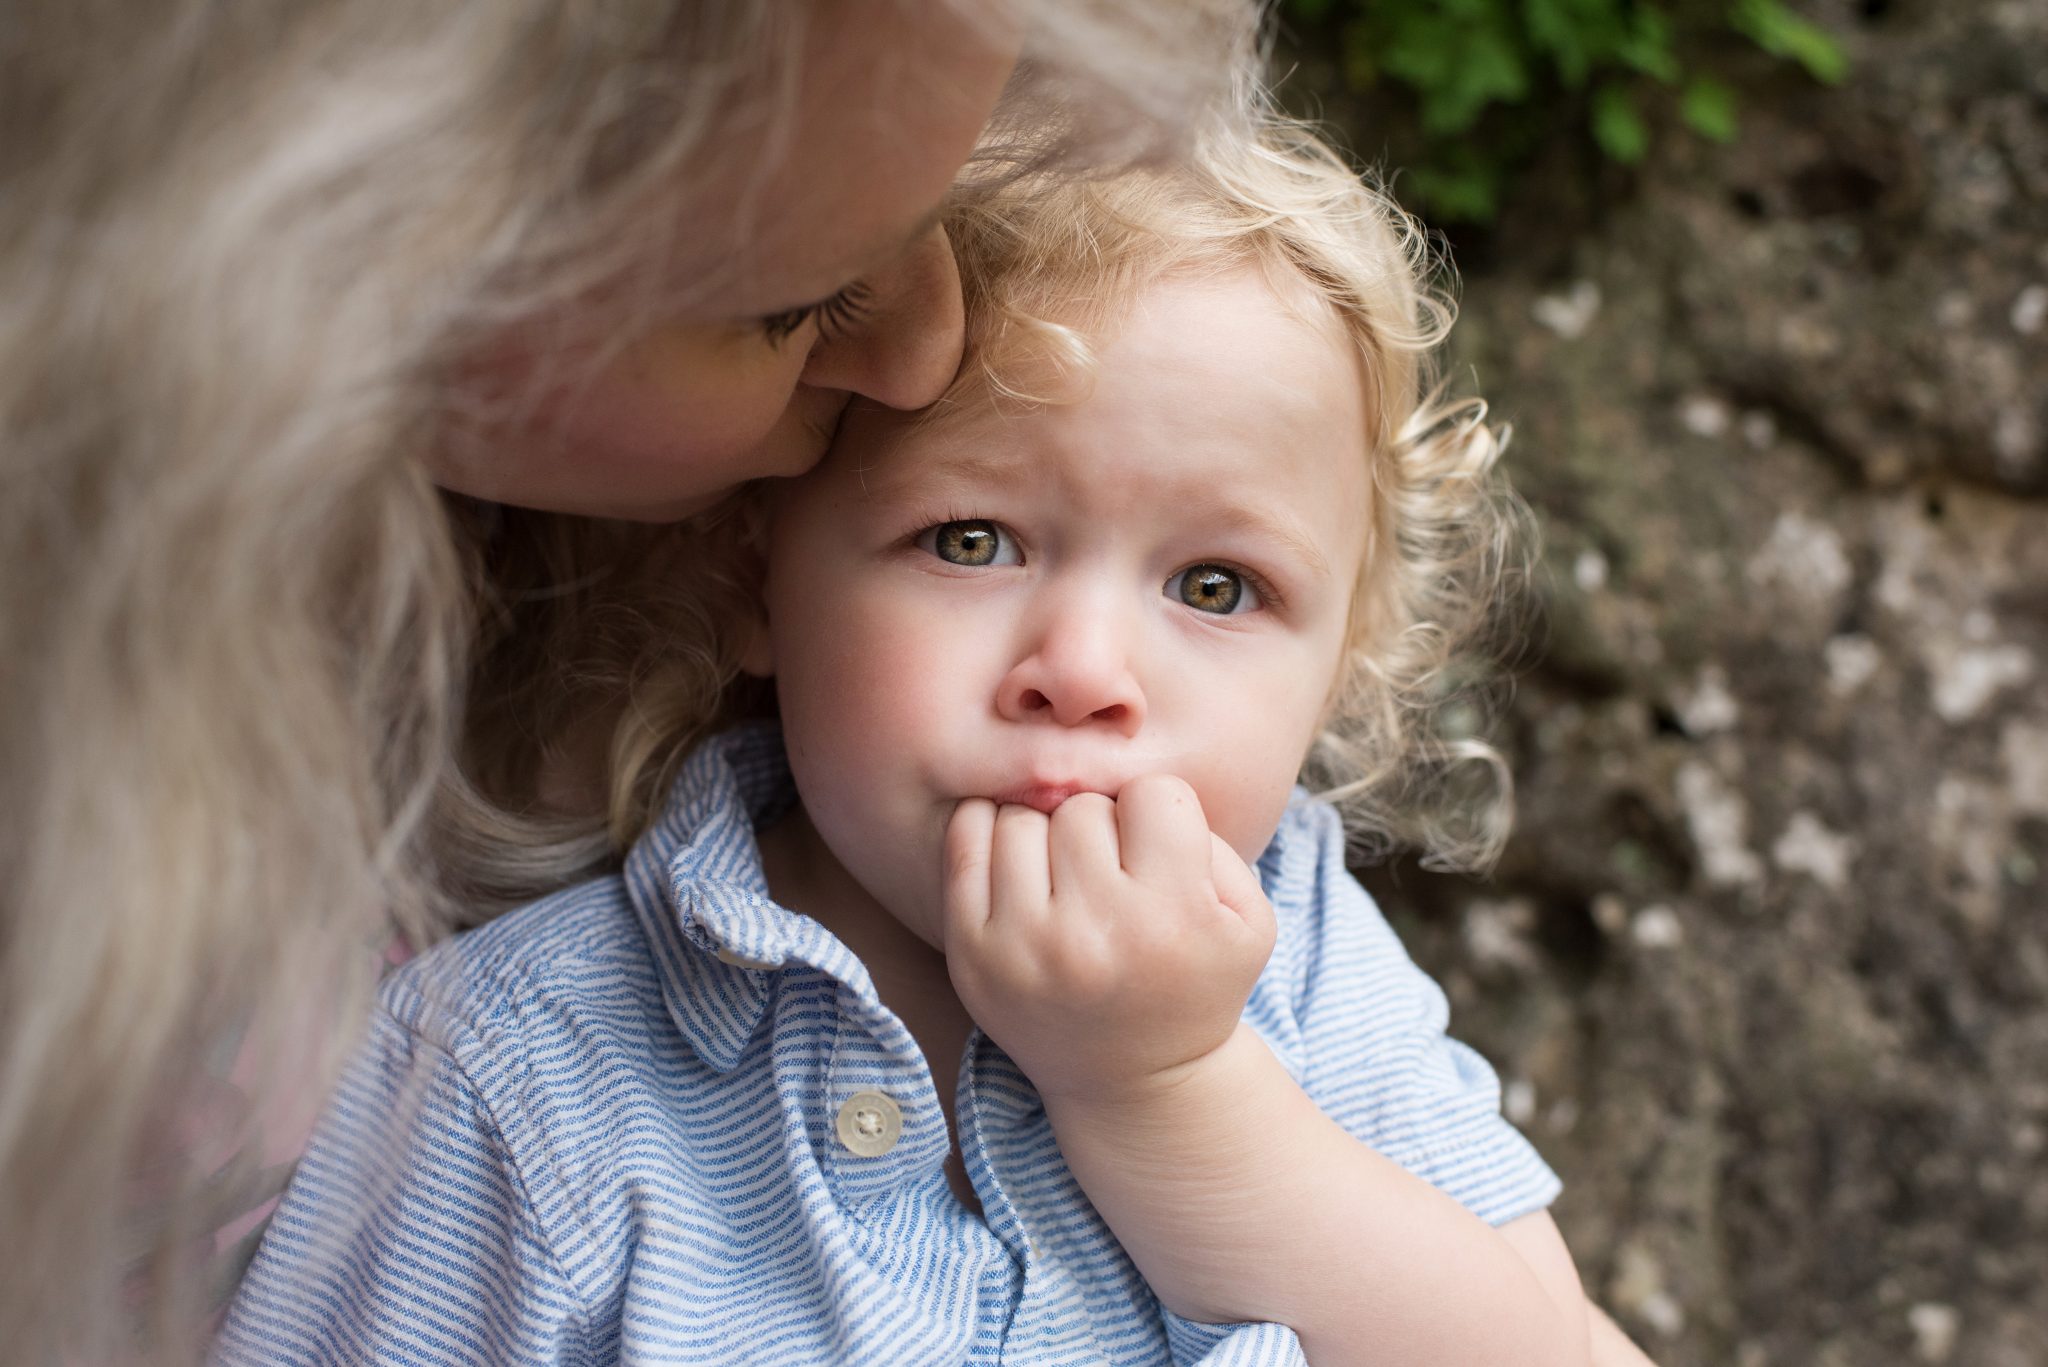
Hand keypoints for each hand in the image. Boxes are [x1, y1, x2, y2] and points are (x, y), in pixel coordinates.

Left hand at [941, 774, 1276, 1103]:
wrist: (1133, 1082)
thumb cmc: (1196, 982)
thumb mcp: (1249, 919)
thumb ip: (1209, 838)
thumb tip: (1128, 787)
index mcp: (1172, 919)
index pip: (1153, 795)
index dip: (1161, 818)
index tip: (1159, 857)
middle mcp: (1093, 933)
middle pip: (1083, 807)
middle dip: (1102, 829)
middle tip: (1112, 876)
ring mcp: (1023, 945)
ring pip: (1023, 817)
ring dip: (1047, 835)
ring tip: (1068, 879)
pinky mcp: (970, 954)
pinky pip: (964, 841)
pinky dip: (990, 837)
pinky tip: (1020, 869)